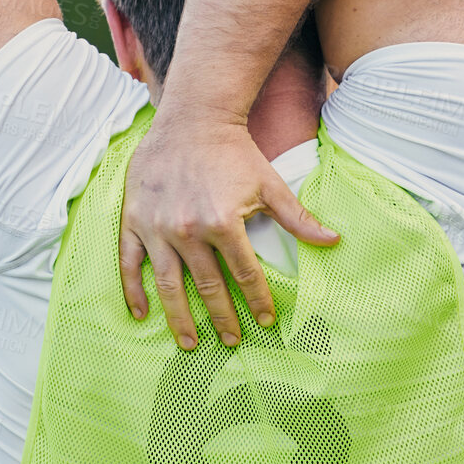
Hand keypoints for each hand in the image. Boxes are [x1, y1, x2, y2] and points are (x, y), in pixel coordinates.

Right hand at [119, 113, 338, 348]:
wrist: (192, 120)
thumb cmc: (234, 152)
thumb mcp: (270, 185)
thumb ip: (298, 219)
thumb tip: (334, 241)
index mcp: (223, 223)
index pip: (244, 274)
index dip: (257, 301)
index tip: (265, 322)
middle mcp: (188, 230)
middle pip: (207, 287)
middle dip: (221, 318)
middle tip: (231, 341)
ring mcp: (157, 228)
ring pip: (168, 284)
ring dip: (179, 318)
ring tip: (189, 343)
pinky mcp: (134, 221)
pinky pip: (129, 264)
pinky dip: (133, 291)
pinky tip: (141, 314)